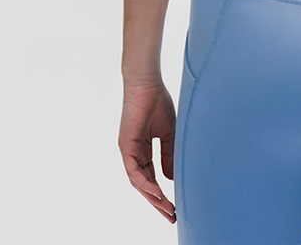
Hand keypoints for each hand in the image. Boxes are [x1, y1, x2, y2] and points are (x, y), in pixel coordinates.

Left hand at [118, 81, 176, 223]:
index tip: (175, 205)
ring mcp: (128, 151)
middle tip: (171, 215)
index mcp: (144, 149)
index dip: (163, 192)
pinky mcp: (125, 146)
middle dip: (157, 202)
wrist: (147, 84)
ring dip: (152, 197)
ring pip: (138, 182)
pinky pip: (134, 171)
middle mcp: (134, 153)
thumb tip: (170, 178)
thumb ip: (169, 155)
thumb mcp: (168, 133)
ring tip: (166, 208)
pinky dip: (145, 183)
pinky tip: (156, 192)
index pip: (152, 177)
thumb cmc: (157, 102)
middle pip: (145, 184)